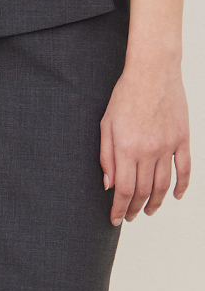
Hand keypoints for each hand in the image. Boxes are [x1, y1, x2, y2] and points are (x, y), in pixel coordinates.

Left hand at [100, 57, 190, 225]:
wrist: (153, 71)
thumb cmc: (125, 93)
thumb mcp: (106, 122)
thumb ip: (105, 154)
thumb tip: (108, 184)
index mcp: (126, 146)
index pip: (122, 188)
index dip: (119, 208)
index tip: (115, 219)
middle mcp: (148, 150)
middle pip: (142, 191)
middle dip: (134, 208)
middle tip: (130, 216)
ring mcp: (168, 146)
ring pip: (164, 186)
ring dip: (156, 202)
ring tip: (148, 210)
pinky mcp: (182, 140)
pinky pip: (185, 170)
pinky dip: (182, 187)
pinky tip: (176, 197)